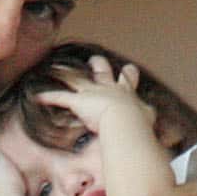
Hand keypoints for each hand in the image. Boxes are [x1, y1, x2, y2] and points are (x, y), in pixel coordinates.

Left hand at [32, 53, 155, 142]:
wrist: (126, 120)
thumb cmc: (138, 122)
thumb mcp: (150, 120)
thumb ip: (151, 123)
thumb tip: (159, 134)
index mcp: (127, 93)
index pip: (128, 80)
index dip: (128, 75)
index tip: (129, 69)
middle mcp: (109, 88)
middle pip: (103, 71)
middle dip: (98, 65)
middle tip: (95, 60)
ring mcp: (92, 92)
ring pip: (77, 79)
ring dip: (66, 74)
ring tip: (56, 68)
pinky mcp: (78, 102)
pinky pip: (60, 98)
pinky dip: (48, 98)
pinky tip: (37, 97)